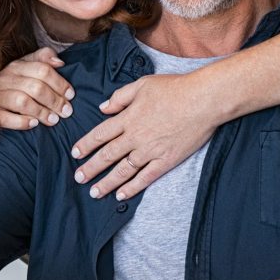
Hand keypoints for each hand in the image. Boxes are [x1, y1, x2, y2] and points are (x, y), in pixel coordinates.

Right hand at [0, 47, 74, 129]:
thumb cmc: (8, 87)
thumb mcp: (23, 68)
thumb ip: (42, 60)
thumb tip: (60, 62)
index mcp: (15, 67)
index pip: (43, 69)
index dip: (60, 82)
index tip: (71, 95)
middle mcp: (4, 79)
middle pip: (36, 86)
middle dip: (55, 100)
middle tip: (66, 112)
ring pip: (22, 101)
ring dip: (42, 112)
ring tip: (54, 120)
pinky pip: (6, 118)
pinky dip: (22, 122)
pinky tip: (33, 124)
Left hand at [69, 72, 219, 198]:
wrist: (203, 100)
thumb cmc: (174, 88)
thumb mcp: (142, 84)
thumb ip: (120, 97)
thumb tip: (103, 108)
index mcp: (128, 118)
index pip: (100, 134)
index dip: (85, 145)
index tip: (75, 154)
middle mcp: (135, 136)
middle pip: (107, 155)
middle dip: (91, 168)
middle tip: (78, 178)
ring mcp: (150, 150)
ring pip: (123, 170)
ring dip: (107, 182)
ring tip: (94, 192)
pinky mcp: (166, 160)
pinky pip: (145, 177)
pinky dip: (132, 187)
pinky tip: (121, 195)